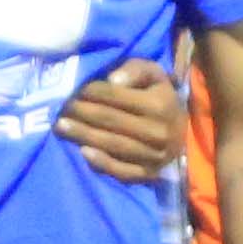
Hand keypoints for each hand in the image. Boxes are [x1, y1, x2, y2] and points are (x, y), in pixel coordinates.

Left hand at [57, 57, 186, 183]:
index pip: (116, 97)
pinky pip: (123, 171)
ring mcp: (155, 155)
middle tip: (60, 107)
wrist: (182, 130)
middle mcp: (158, 131)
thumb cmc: (159, 96)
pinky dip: (102, 163)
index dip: (91, 92)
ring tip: (61, 126)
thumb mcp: (153, 74)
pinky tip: (83, 152)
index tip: (72, 88)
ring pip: (113, 145)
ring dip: (83, 135)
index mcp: (159, 104)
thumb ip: (134, 70)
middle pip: (111, 121)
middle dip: (82, 112)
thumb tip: (113, 80)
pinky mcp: (150, 173)